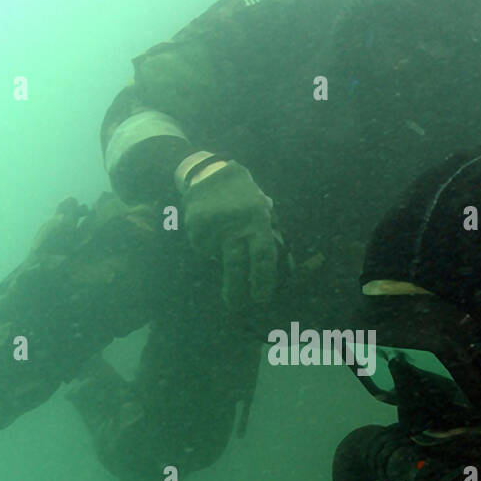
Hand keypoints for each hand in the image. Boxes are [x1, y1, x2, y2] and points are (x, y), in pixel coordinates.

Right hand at [180, 160, 278, 307]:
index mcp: (257, 218)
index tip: (262, 297)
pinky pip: (203, 249)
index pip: (263, 255)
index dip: (263, 279)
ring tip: (227, 283)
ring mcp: (214, 225)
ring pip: (216, 259)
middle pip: (236, 264)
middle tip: (238, 307)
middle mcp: (236, 223)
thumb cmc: (243, 196)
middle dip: (237, 289)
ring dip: (222, 274)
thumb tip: (285, 266)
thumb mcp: (261, 208)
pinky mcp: (195, 227)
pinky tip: (210, 233)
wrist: (209, 173)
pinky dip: (208, 249)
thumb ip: (269, 233)